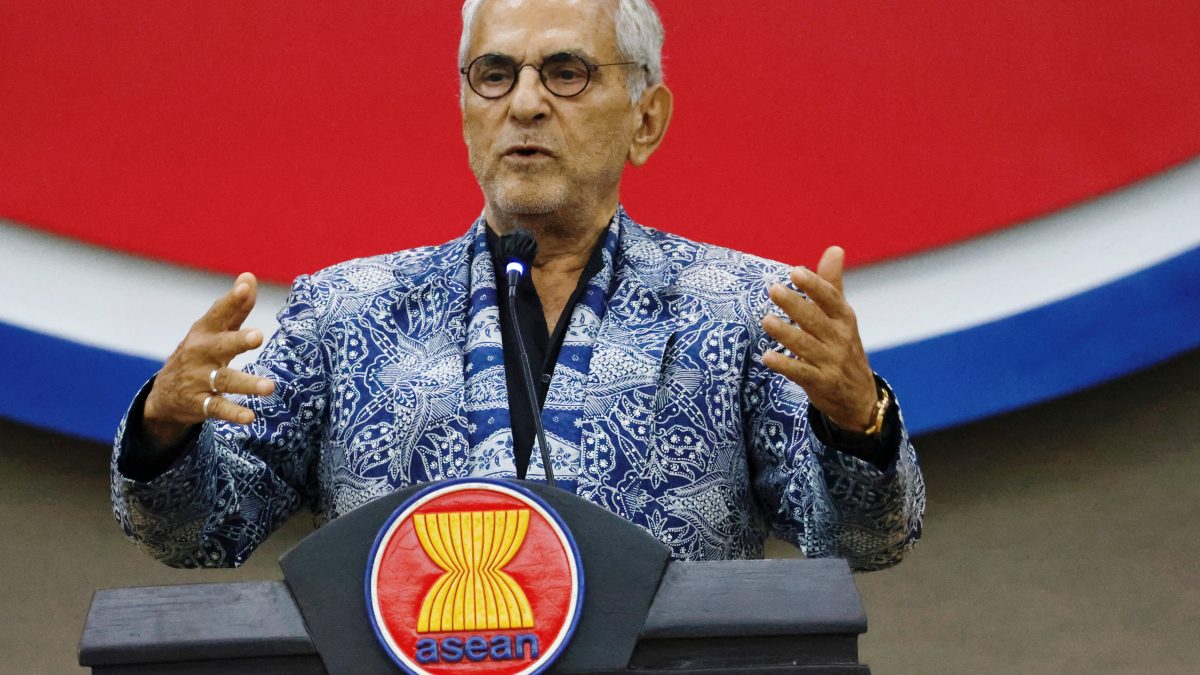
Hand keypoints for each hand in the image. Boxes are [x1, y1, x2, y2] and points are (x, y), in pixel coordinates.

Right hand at [141, 273, 275, 451]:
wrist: (164, 394)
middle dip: (239, 340)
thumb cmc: (199, 354)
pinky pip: (217, 409)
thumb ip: (235, 307)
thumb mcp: (213, 331)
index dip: (231, 300)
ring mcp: (199, 379)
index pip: (218, 313)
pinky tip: (250, 417)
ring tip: (270, 387)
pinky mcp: (199, 404)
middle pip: (221, 345)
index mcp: (205, 332)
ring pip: (225, 380)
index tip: (245, 286)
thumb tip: (249, 277)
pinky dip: (233, 413)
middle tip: (259, 335)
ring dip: (247, 384)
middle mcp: (200, 353)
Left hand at [761, 246, 877, 431]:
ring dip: (786, 333)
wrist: (860, 397)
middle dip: (795, 305)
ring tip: (766, 320)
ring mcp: (831, 362)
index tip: (796, 271)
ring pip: (806, 345)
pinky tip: (767, 357)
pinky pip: (801, 373)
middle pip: (816, 320)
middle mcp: (840, 339)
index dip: (814, 285)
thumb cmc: (844, 347)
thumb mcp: (842, 317)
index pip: (830, 298)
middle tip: (773, 289)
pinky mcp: (821, 383)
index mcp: (845, 319)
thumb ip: (832, 284)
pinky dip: (785, 365)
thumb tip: (835, 248)